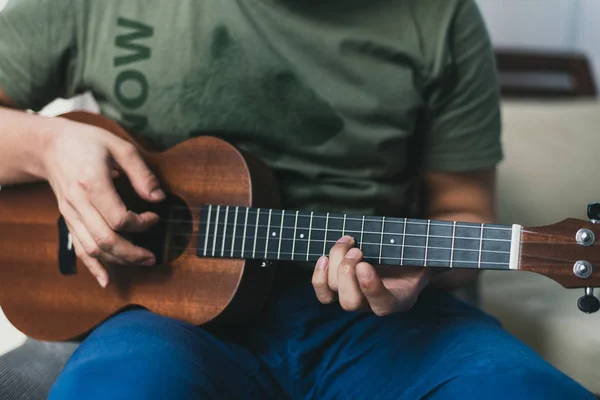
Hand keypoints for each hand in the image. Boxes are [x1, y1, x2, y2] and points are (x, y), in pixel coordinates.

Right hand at [41, 117, 164, 287]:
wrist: (50, 146)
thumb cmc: (88, 143)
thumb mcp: (120, 147)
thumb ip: (142, 173)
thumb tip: (158, 198)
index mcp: (92, 183)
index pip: (117, 218)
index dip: (141, 224)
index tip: (155, 217)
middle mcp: (78, 203)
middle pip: (104, 240)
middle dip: (132, 253)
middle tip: (153, 256)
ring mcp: (70, 214)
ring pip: (92, 249)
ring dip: (119, 261)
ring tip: (142, 261)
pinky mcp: (68, 220)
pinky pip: (79, 248)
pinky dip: (93, 267)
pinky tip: (106, 280)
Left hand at [312, 236, 430, 315]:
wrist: (401, 256)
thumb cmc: (418, 253)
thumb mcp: (430, 255)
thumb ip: (438, 257)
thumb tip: (459, 252)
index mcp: (400, 299)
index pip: (382, 305)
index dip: (370, 288)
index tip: (365, 265)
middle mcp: (374, 305)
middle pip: (350, 303)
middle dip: (347, 273)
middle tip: (357, 249)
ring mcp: (355, 298)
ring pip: (334, 294)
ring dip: (334, 265)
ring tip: (346, 242)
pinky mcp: (340, 289)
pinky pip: (323, 293)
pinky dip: (319, 276)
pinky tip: (324, 257)